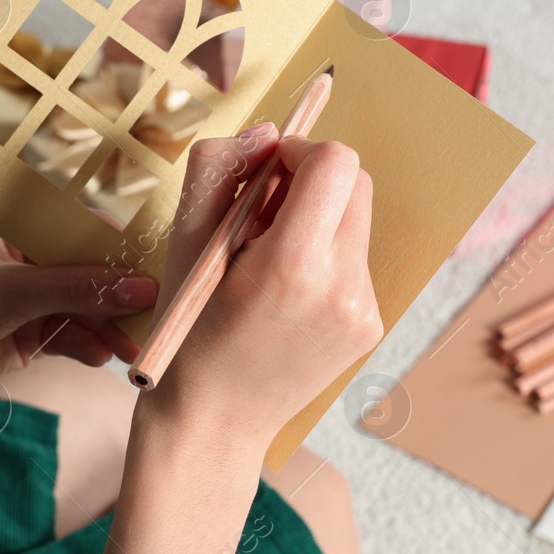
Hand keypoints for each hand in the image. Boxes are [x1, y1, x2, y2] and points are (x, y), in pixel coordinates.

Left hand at [0, 222, 157, 407]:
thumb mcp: (10, 294)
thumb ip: (77, 289)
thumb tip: (139, 287)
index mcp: (14, 227)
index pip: (81, 224)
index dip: (120, 245)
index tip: (156, 267)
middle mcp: (23, 258)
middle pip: (89, 270)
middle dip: (120, 294)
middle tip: (154, 315)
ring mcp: (25, 299)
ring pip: (83, 307)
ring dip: (108, 327)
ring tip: (131, 350)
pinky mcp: (23, 337)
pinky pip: (69, 336)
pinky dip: (88, 346)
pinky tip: (102, 358)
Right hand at [137, 128, 382, 453]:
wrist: (212, 422)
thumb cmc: (189, 330)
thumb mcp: (184, 239)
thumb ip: (219, 167)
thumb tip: (270, 132)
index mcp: (294, 264)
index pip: (336, 163)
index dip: (300, 153)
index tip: (266, 174)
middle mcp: (343, 288)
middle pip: (355, 184)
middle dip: (310, 183)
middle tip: (260, 215)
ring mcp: (363, 311)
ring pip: (356, 221)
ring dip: (316, 220)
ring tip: (265, 260)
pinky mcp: (369, 327)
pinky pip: (355, 261)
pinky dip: (323, 258)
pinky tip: (283, 293)